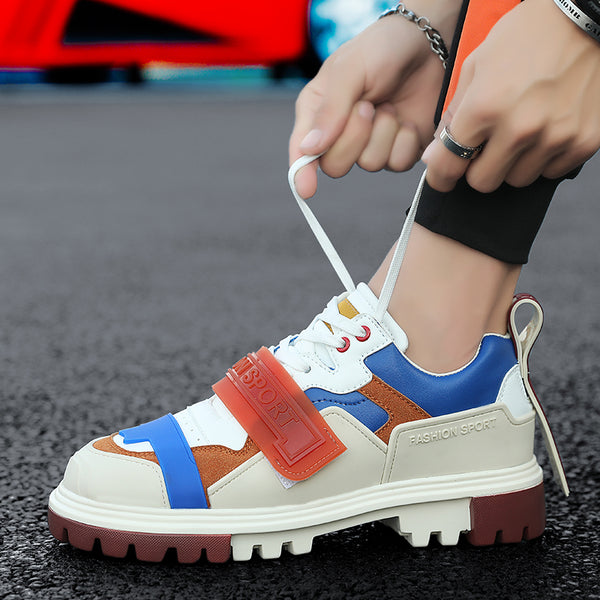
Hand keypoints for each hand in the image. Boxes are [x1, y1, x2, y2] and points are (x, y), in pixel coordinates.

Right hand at [289, 0, 460, 198]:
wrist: (428, 45)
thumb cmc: (381, 49)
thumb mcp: (349, 70)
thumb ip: (330, 109)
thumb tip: (310, 148)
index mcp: (316, 113)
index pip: (302, 151)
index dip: (302, 172)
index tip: (306, 189)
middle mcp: (339, 134)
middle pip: (335, 165)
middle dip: (354, 138)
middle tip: (368, 107)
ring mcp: (369, 146)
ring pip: (370, 164)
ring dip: (384, 132)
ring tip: (388, 105)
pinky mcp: (397, 151)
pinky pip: (397, 163)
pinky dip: (404, 140)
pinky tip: (405, 119)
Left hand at [422, 0, 599, 192]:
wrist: (587, 15)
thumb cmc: (528, 35)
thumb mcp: (477, 66)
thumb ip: (454, 114)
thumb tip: (436, 154)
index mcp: (485, 108)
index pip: (450, 165)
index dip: (440, 175)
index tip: (441, 177)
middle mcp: (519, 128)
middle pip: (483, 183)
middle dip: (478, 168)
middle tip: (485, 148)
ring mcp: (555, 138)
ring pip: (517, 180)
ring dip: (513, 163)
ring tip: (520, 131)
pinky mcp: (584, 142)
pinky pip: (551, 172)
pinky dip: (544, 159)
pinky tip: (545, 131)